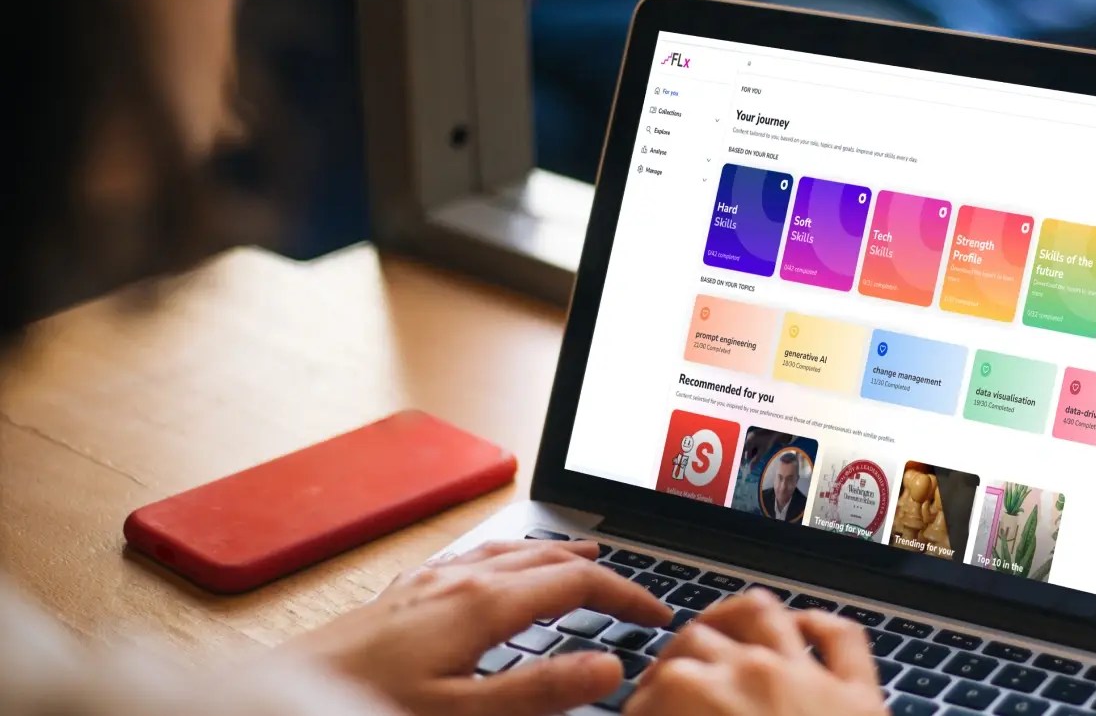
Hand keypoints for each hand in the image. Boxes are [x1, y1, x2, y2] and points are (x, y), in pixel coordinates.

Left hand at [286, 540, 670, 715]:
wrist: (280, 701)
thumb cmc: (368, 708)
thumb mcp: (464, 714)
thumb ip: (540, 691)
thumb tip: (609, 666)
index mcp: (483, 602)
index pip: (578, 581)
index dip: (627, 595)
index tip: (659, 617)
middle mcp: (459, 578)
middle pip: (550, 557)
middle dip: (601, 571)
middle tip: (635, 596)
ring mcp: (430, 580)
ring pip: (512, 551)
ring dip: (558, 554)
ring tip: (585, 557)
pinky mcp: (405, 591)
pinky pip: (475, 558)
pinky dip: (512, 557)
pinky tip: (498, 568)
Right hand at [628, 589, 887, 715]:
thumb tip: (654, 714)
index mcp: (703, 700)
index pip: (656, 686)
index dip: (639, 704)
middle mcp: (755, 672)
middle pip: (697, 640)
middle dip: (673, 662)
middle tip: (662, 691)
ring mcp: (810, 677)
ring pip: (763, 614)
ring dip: (733, 619)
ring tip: (716, 633)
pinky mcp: (861, 697)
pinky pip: (840, 639)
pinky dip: (819, 626)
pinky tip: (804, 627)